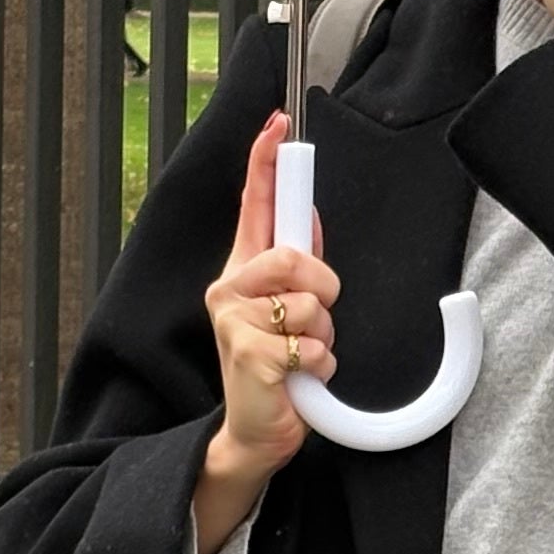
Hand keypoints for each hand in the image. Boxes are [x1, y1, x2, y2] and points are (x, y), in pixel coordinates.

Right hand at [196, 114, 338, 553]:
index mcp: (242, 271)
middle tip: (316, 318)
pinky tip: (298, 380)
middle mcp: (229, 289)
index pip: (252, 204)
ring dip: (324, 335)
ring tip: (302, 356)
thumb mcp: (290, 310)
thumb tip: (311, 217)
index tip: (278, 123)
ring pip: (310, 305)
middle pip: (294, 256)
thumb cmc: (275, 369)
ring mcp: (234, 322)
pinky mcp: (249, 357)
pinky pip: (314, 347)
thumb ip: (298, 264)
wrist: (257, 431)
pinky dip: (321, 367)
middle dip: (323, 289)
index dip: (265, 161)